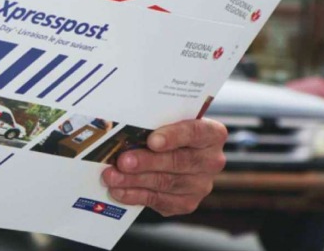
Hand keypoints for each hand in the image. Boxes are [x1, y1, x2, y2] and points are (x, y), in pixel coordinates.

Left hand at [101, 119, 226, 216]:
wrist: (173, 152)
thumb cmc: (165, 130)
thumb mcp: (165, 120)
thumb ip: (152, 121)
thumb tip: (121, 126)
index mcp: (211, 134)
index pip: (195, 132)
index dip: (173, 136)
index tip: (151, 140)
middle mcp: (211, 161)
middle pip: (178, 161)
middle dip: (146, 162)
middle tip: (122, 161)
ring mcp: (200, 185)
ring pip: (165, 183)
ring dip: (134, 181)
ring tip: (112, 177)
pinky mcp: (186, 203)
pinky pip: (159, 200)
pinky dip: (135, 195)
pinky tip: (118, 191)